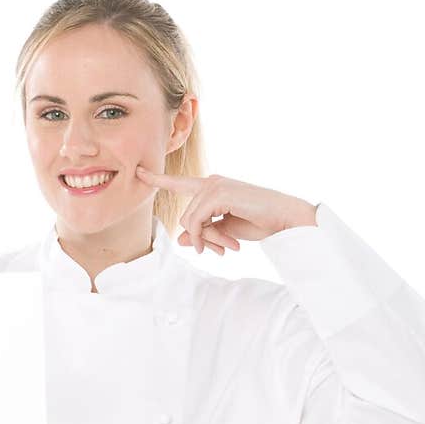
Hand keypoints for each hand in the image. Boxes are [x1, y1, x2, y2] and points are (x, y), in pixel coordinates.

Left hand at [134, 168, 316, 254]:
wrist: (285, 219)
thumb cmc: (260, 222)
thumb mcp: (225, 231)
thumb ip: (202, 232)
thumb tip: (180, 240)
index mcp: (212, 187)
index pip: (179, 183)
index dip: (158, 179)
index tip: (139, 173)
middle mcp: (211, 181)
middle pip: (185, 216)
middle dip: (199, 238)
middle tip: (218, 251)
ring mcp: (215, 185)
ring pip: (189, 220)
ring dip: (205, 240)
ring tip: (227, 248)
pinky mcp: (219, 193)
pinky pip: (196, 220)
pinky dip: (203, 236)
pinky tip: (222, 245)